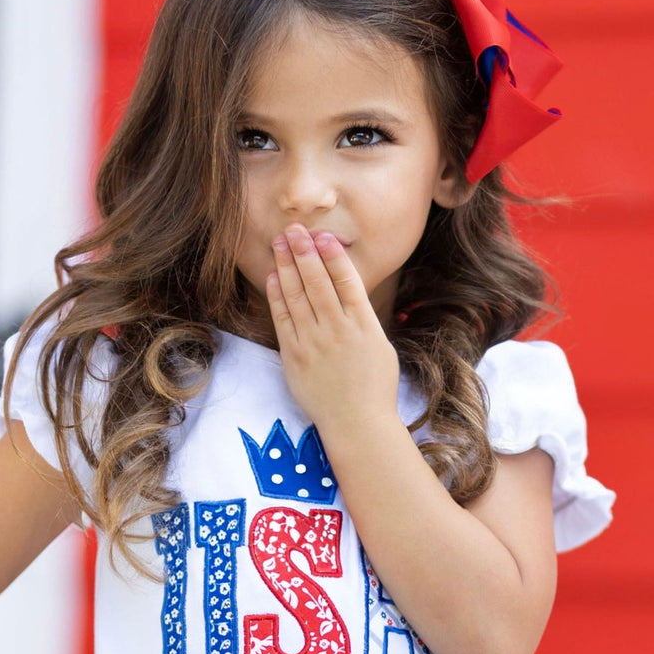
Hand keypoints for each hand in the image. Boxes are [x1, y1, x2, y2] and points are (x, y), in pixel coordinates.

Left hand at [265, 223, 399, 436]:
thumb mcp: (380, 346)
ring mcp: (314, 343)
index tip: (322, 235)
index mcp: (364, 325)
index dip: (332, 254)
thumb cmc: (374, 388)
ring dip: (287, 266)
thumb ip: (363, 318)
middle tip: (293, 229)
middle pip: (317, 281)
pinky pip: (283, 320)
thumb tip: (350, 294)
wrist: (357, 424)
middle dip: (303, 251)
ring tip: (279, 243)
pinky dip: (277, 296)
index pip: (346, 279)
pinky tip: (273, 277)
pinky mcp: (294, 357)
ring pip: (297, 295)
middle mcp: (337, 330)